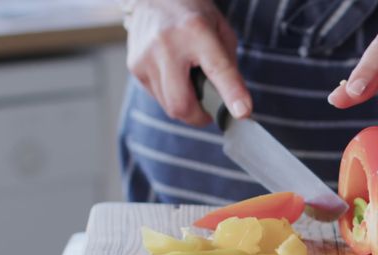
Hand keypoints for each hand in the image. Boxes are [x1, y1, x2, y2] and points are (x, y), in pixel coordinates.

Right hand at [124, 0, 250, 125]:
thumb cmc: (193, 15)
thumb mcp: (220, 31)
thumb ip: (228, 67)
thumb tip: (236, 105)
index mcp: (196, 31)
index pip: (218, 69)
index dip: (231, 95)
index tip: (242, 113)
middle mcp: (166, 45)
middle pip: (181, 104)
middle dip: (199, 117)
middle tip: (210, 112)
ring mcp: (146, 57)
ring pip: (169, 105)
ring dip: (186, 105)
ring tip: (192, 84)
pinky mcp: (134, 66)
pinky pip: (158, 96)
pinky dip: (171, 95)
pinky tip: (175, 76)